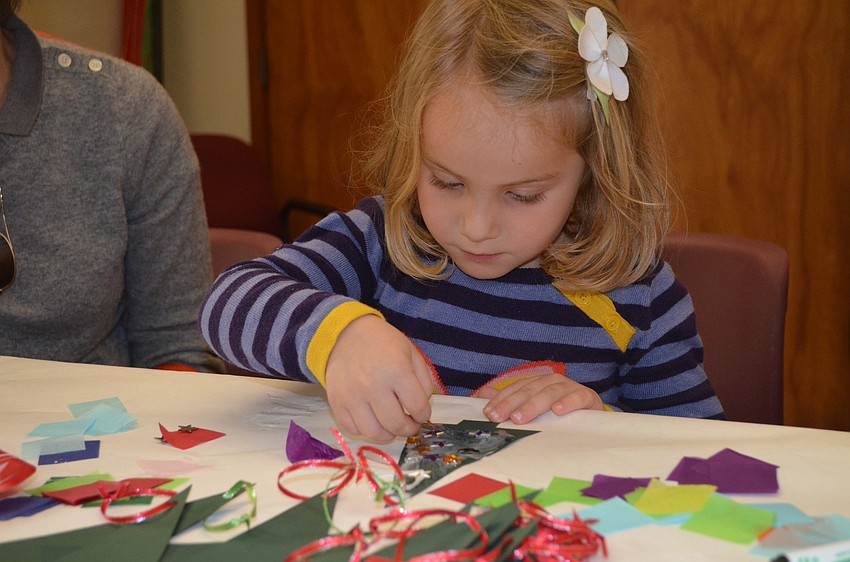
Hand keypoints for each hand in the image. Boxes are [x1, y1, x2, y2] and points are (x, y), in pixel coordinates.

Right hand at [325, 315, 432, 442]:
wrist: (346, 333)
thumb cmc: (383, 343)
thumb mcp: (411, 353)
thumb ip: (424, 381)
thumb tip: (422, 408)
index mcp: (396, 371)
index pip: (418, 407)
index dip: (424, 415)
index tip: (421, 413)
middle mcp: (373, 386)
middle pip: (396, 424)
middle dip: (409, 429)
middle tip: (410, 424)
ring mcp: (352, 396)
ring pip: (374, 433)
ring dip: (389, 435)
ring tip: (392, 427)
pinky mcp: (337, 403)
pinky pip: (353, 430)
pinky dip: (366, 431)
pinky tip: (373, 421)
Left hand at [478, 373, 603, 423]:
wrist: (593, 419)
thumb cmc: (558, 415)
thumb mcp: (533, 410)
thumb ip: (508, 401)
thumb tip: (482, 395)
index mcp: (537, 383)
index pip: (515, 389)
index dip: (501, 400)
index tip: (488, 414)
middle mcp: (552, 381)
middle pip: (529, 390)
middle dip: (512, 403)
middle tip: (499, 417)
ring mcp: (570, 387)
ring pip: (549, 393)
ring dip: (534, 405)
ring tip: (520, 418)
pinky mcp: (588, 397)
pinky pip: (578, 397)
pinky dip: (568, 402)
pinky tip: (558, 411)